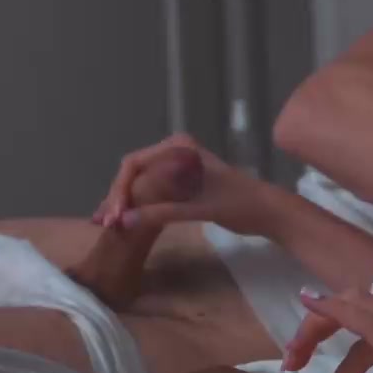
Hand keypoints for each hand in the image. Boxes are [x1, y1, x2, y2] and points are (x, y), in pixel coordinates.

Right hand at [72, 135, 236, 310]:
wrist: (268, 212)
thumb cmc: (238, 204)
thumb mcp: (198, 208)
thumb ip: (161, 212)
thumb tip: (123, 221)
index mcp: (178, 147)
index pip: (134, 163)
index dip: (120, 190)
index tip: (114, 216)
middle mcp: (174, 151)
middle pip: (134, 172)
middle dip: (118, 197)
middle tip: (104, 224)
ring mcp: (177, 167)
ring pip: (141, 182)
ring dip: (125, 203)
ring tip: (106, 225)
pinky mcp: (181, 183)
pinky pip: (152, 191)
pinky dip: (138, 205)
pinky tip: (124, 221)